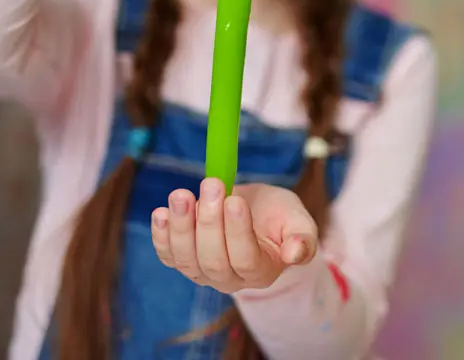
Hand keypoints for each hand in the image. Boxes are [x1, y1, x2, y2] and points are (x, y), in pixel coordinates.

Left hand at [152, 179, 318, 293]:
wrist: (255, 213)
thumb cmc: (279, 217)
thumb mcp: (298, 221)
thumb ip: (302, 238)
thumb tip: (295, 254)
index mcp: (262, 271)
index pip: (246, 258)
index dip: (238, 231)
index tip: (234, 199)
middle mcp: (230, 279)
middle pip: (213, 260)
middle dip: (209, 222)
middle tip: (211, 184)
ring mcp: (203, 273)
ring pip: (186, 259)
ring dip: (180, 226)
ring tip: (181, 195)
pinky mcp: (184, 260)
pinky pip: (168, 255)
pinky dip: (161, 236)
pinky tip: (161, 213)